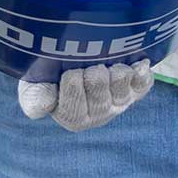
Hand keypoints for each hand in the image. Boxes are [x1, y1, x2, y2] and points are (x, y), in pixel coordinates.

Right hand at [17, 61, 152, 131]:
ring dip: (112, 65)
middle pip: (97, 82)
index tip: (68, 71)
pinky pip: (144, 80)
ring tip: (105, 63)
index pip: (73, 95)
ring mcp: (120, 102)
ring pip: (120, 77)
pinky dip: (139, 70)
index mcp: (72, 117)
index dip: (71, 78)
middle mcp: (99, 114)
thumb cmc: (52, 77)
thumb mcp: (34, 86)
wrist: (78, 60)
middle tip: (87, 65)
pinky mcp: (138, 90)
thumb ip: (34, 97)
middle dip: (91, 68)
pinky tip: (133, 63)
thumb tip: (46, 104)